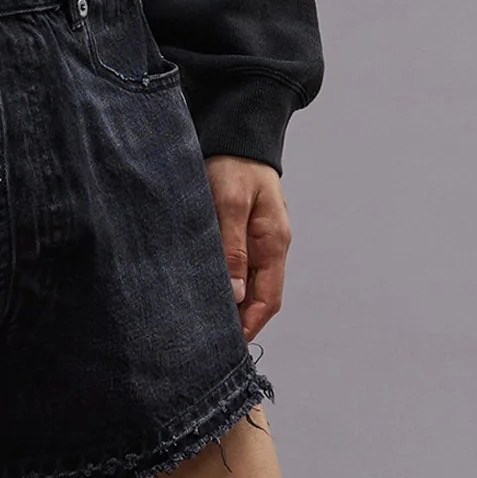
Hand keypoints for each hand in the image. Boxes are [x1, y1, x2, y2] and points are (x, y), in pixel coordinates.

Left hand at [203, 155, 291, 343]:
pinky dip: (225, 280)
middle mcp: (271, 245)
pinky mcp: (243, 229)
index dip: (250, 325)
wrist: (237, 131)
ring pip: (247, 281)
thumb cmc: (234, 162)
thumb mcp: (230, 202)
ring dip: (231, 300)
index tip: (228, 346)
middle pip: (258, 295)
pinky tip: (204, 285)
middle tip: (208, 340)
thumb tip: (235, 294)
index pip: (267, 299)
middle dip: (238, 319)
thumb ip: (232, 247)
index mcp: (274, 242)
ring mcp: (259, 237)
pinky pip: (238, 264)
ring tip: (202, 318)